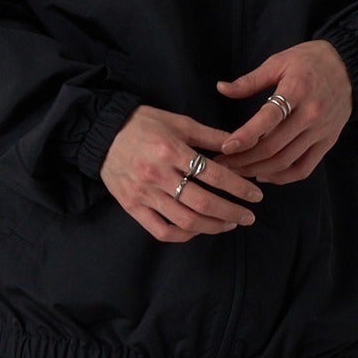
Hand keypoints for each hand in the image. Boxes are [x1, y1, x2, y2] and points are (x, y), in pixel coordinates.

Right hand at [100, 104, 264, 242]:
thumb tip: (240, 144)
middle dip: (231, 212)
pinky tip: (198, 230)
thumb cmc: (143, 124)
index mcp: (171, 150)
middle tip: (249, 216)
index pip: (213, 174)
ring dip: (212, 226)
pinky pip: (162, 230)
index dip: (238, 187)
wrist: (102, 133)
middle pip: (202, 202)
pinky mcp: (132, 207)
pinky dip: (184, 235)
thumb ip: (209, 136)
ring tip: (229, 224)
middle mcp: (158, 175)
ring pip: (185, 221)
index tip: (255, 195)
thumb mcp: (178, 122)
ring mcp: (144, 194)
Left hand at [214, 39, 352, 182]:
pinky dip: (282, 177)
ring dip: (258, 170)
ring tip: (237, 172)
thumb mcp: (279, 62)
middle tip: (222, 164)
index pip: (269, 118)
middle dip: (244, 159)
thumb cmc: (309, 62)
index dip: (246, 135)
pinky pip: (304, 169)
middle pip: (274, 146)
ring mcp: (321, 131)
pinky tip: (263, 175)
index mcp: (297, 89)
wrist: (349, 67)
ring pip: (286, 161)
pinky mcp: (328, 143)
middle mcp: (311, 113)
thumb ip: (250, 80)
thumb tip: (221, 88)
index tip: (226, 147)